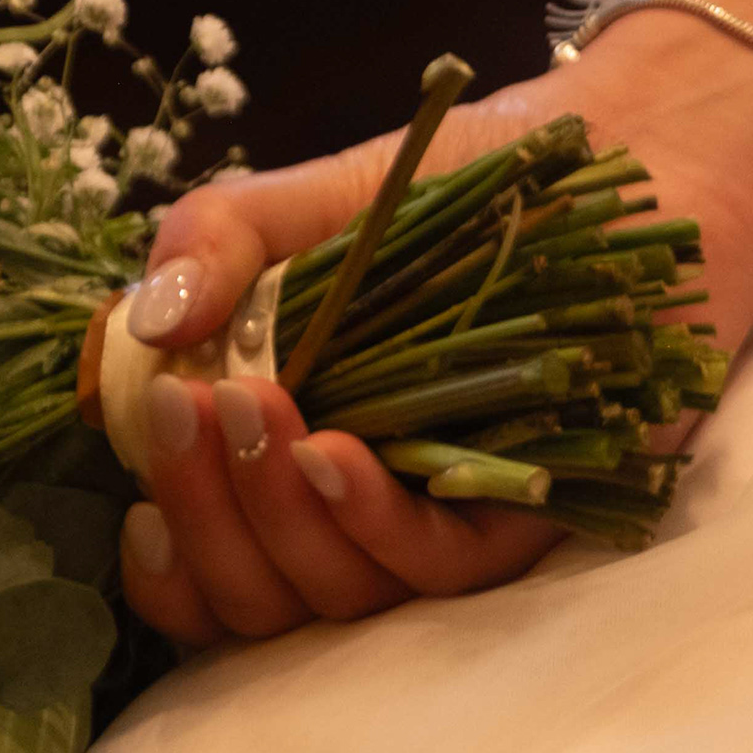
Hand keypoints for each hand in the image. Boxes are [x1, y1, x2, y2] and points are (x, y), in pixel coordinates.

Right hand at [116, 0, 752, 645]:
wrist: (620, 155)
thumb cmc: (465, 183)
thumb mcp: (313, 197)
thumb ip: (219, 242)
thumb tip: (149, 321)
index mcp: (297, 461)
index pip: (214, 570)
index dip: (166, 562)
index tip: (132, 501)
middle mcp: (370, 510)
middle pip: (262, 598)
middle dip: (206, 520)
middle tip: (188, 413)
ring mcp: (452, 516)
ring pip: (341, 594)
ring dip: (274, 518)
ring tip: (248, 415)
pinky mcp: (537, 511)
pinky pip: (445, 564)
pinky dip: (376, 519)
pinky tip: (333, 454)